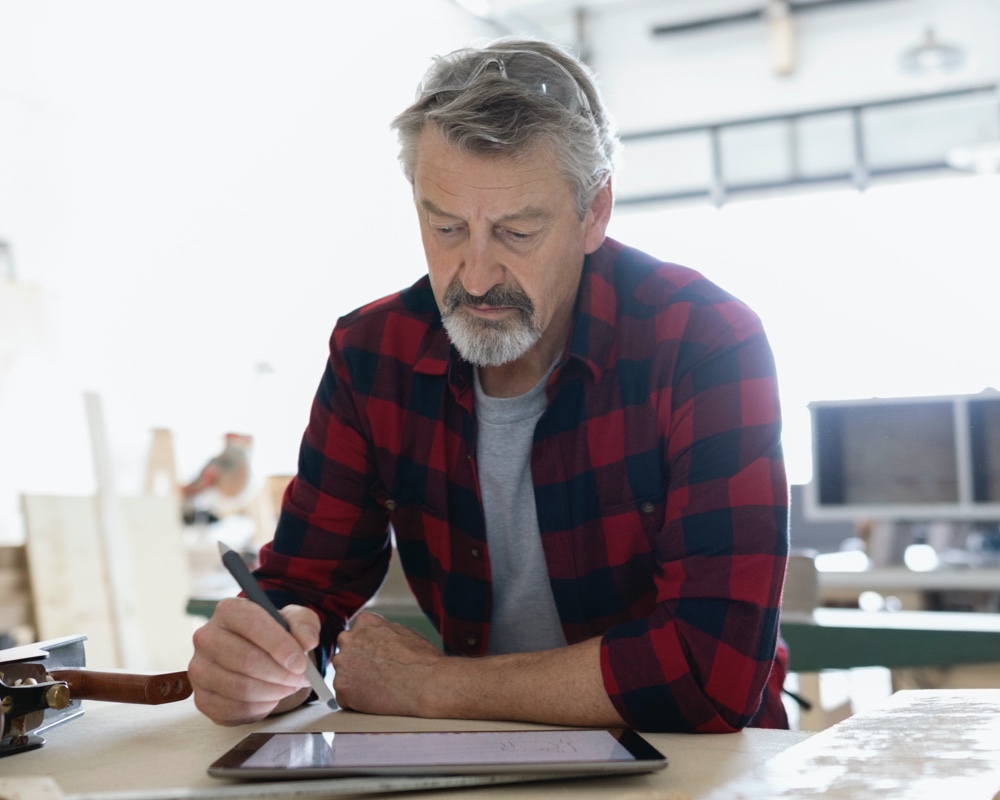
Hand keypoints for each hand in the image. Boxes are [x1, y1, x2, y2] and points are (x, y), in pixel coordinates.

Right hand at [188, 597, 317, 724]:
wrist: (259, 655)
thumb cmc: (276, 634)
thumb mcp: (295, 620)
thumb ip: (304, 625)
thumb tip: (307, 642)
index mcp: (228, 610)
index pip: (252, 625)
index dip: (279, 646)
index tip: (301, 663)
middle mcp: (206, 637)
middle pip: (245, 660)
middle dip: (280, 674)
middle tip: (300, 679)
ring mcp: (199, 669)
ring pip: (240, 688)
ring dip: (272, 692)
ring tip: (289, 687)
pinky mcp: (201, 698)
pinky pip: (231, 710)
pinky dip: (258, 708)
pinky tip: (270, 698)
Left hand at [332, 611, 442, 716]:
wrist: (426, 684)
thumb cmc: (421, 659)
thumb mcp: (402, 631)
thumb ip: (381, 631)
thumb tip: (374, 637)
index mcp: (364, 622)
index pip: (356, 635)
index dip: (367, 650)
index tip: (378, 660)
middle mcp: (348, 639)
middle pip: (346, 655)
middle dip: (358, 665)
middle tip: (378, 676)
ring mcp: (342, 664)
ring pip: (344, 676)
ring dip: (356, 683)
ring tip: (381, 688)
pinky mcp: (342, 689)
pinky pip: (345, 698)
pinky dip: (356, 702)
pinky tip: (376, 699)